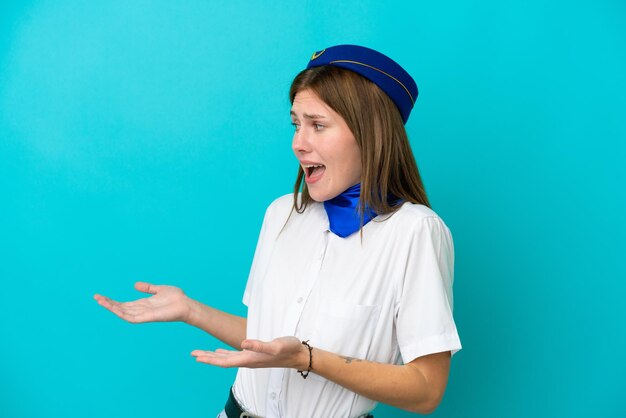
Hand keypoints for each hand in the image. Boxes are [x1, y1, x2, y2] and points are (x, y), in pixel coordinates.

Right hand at [94, 282, 190, 323]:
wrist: (186, 304)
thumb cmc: (176, 298)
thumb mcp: (159, 289)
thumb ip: (147, 288)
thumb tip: (134, 284)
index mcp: (142, 304)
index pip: (123, 304)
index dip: (112, 301)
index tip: (100, 296)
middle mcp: (141, 310)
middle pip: (120, 308)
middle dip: (108, 303)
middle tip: (96, 297)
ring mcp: (143, 314)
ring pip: (123, 313)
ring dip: (111, 307)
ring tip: (100, 301)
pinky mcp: (147, 317)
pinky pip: (131, 317)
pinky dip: (121, 313)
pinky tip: (113, 308)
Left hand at [191, 336, 308, 369]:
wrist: (298, 355)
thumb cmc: (289, 349)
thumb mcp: (276, 345)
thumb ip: (260, 345)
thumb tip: (243, 343)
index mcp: (250, 358)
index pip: (225, 361)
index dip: (210, 359)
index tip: (197, 357)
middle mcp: (248, 360)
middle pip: (223, 361)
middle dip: (207, 357)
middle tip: (193, 354)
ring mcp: (250, 358)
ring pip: (227, 358)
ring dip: (213, 356)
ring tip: (201, 353)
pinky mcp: (254, 355)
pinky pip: (234, 355)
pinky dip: (224, 353)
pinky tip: (220, 351)